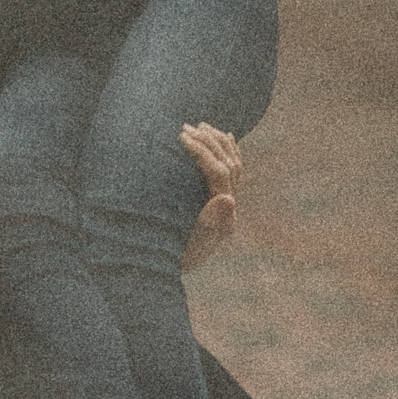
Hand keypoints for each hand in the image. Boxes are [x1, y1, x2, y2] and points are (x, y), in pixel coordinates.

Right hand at [179, 124, 241, 272]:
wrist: (165, 272)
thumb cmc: (172, 259)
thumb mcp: (186, 246)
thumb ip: (208, 224)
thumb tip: (229, 200)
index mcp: (222, 216)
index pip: (219, 173)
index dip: (202, 152)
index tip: (181, 137)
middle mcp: (228, 208)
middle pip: (228, 164)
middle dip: (208, 142)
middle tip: (184, 127)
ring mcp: (225, 204)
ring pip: (232, 164)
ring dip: (217, 142)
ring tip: (199, 126)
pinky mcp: (218, 201)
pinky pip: (232, 169)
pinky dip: (229, 149)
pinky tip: (225, 135)